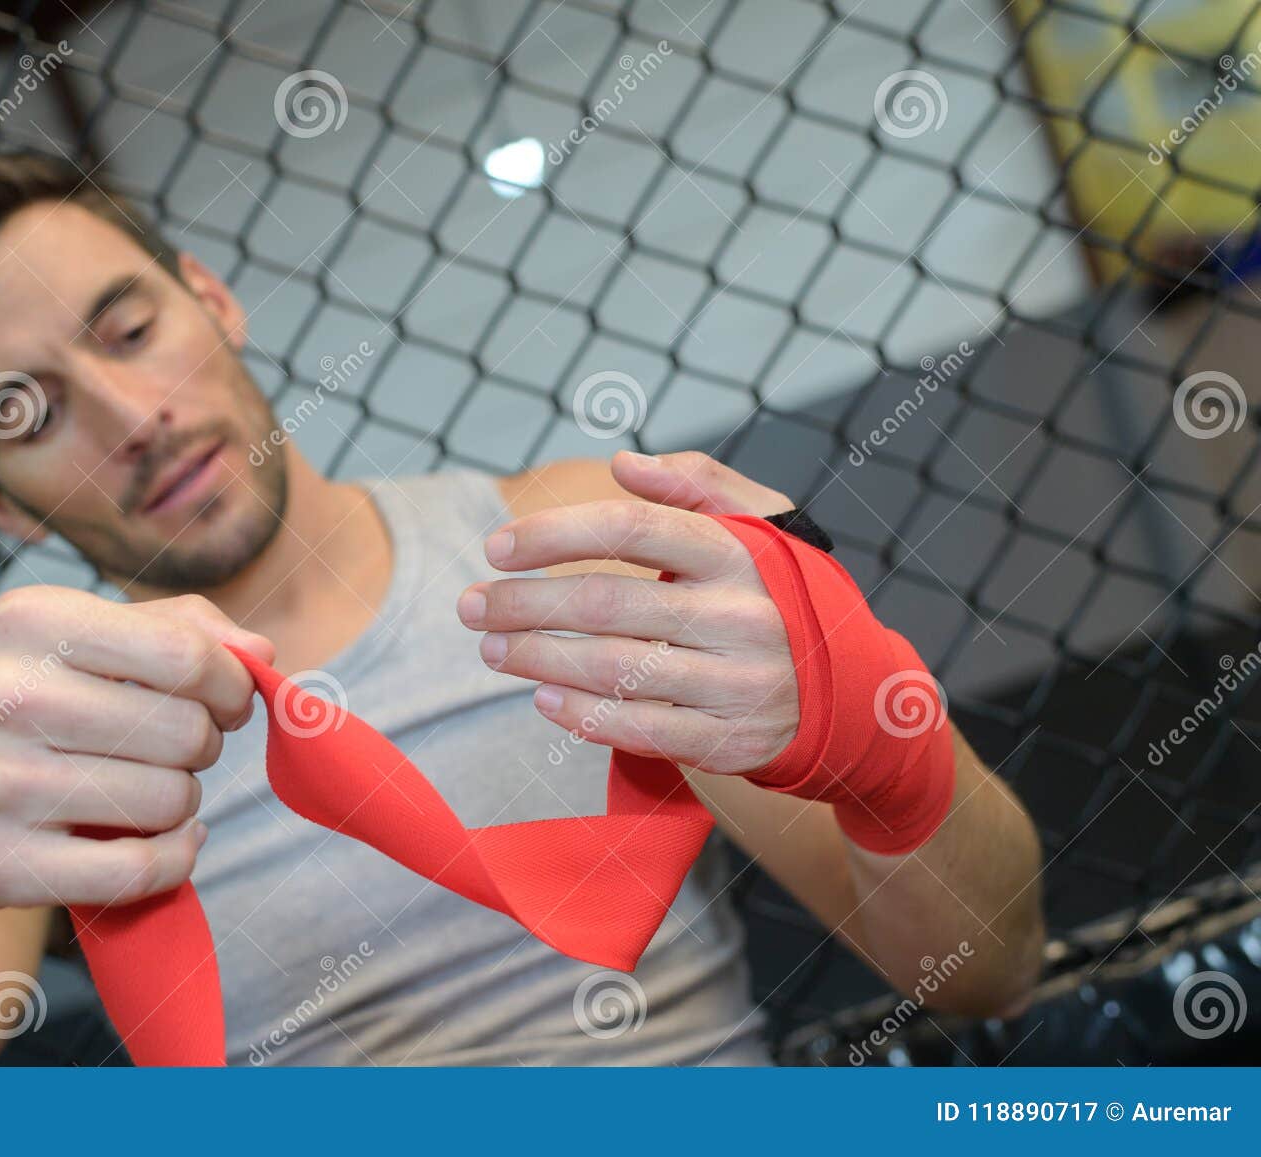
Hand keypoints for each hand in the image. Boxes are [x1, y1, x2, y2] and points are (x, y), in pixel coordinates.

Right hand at [0, 586, 273, 908]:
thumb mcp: (59, 635)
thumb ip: (169, 627)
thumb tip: (260, 648)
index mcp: (29, 622)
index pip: (186, 657)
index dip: (230, 685)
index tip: (226, 701)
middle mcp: (5, 697)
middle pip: (186, 733)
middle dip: (200, 746)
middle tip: (170, 750)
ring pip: (170, 800)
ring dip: (180, 802)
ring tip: (142, 791)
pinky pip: (141, 870)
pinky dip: (174, 860)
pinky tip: (163, 843)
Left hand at [457, 450, 799, 774]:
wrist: (854, 695)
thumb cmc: (782, 596)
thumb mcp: (762, 525)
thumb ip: (697, 482)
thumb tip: (624, 463)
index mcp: (738, 552)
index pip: (631, 529)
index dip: (555, 534)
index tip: (498, 546)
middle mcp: (737, 615)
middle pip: (606, 602)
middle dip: (524, 602)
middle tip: (470, 605)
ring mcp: (733, 681)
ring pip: (611, 668)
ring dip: (536, 657)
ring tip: (490, 647)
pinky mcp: (727, 739)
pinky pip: (638, 729)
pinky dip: (581, 715)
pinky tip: (541, 697)